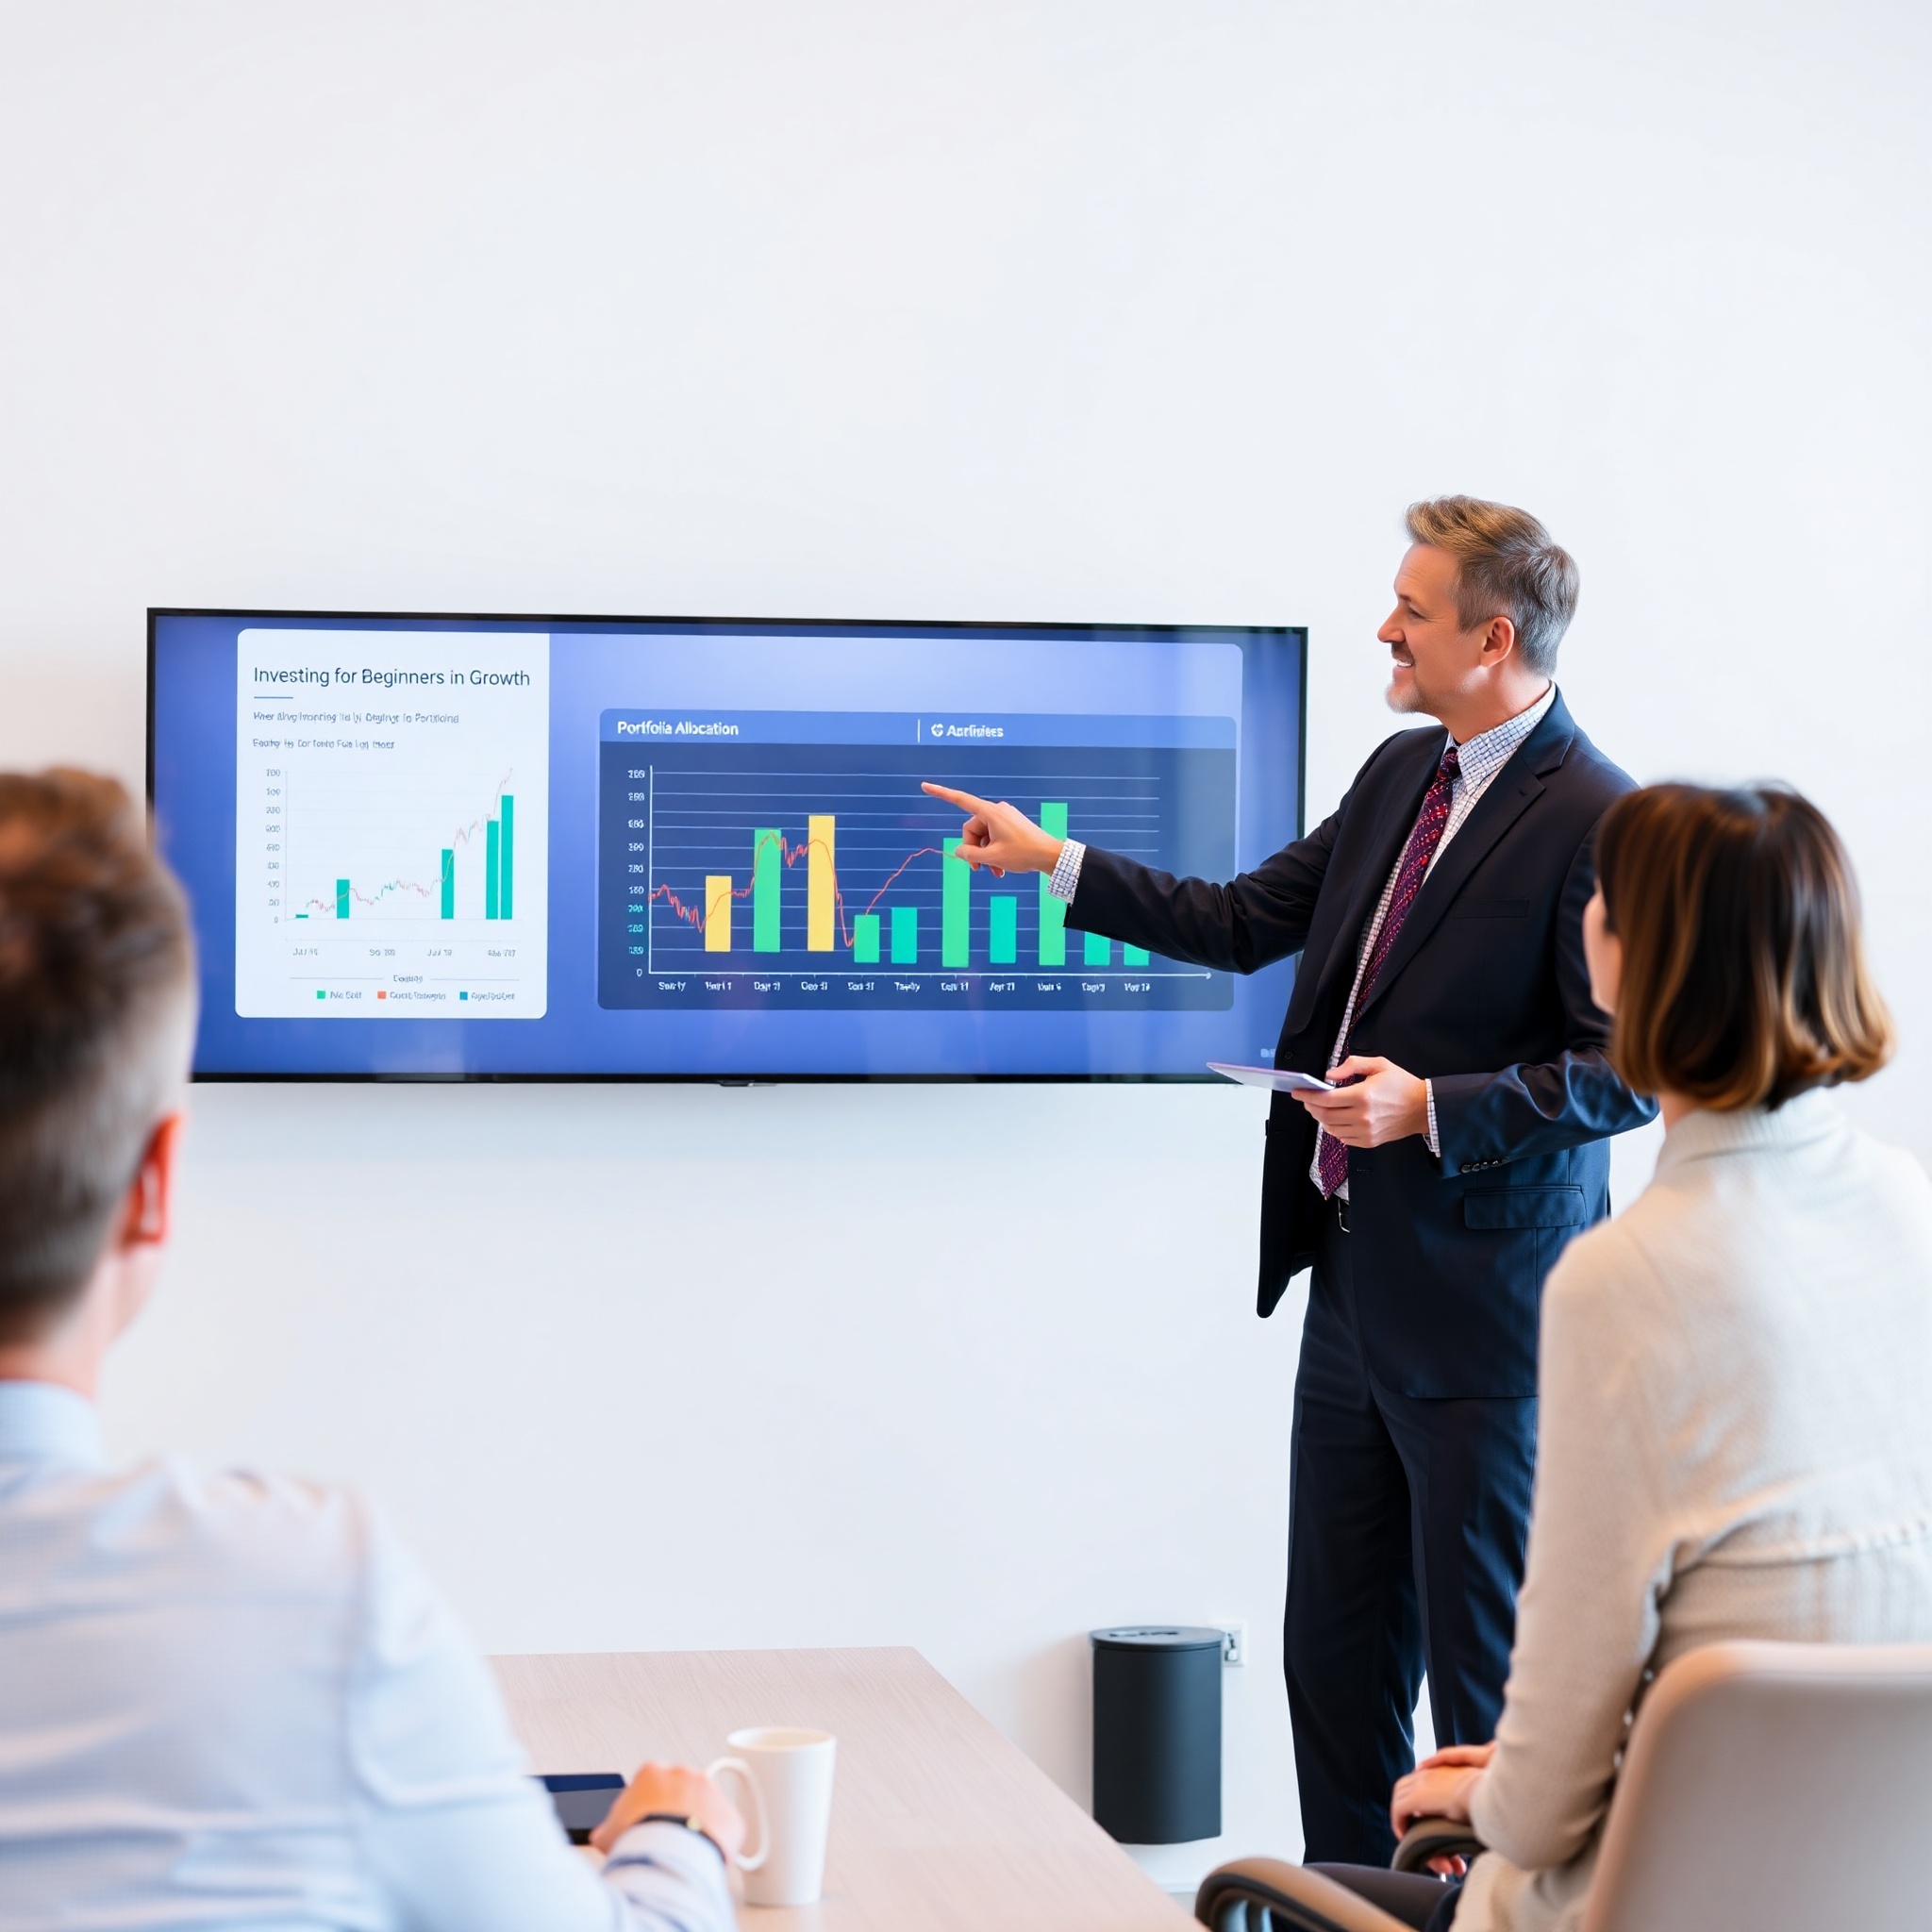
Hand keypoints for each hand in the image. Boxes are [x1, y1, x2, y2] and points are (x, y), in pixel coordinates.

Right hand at [589, 1762, 746, 1861]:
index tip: (642, 1825)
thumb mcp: (608, 1833)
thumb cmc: (638, 1839)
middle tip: (663, 1838)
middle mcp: (684, 1775)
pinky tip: (702, 1856)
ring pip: (704, 1806)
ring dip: (696, 1823)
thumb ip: (608, 1828)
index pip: (648, 1785)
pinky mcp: (730, 1816)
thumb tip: (603, 1836)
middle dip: (673, 1811)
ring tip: (682, 1850)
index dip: (644, 1808)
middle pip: (678, 1792)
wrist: (669, 1854)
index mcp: (652, 1773)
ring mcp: (710, 1792)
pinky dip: (717, 1841)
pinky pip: (724, 1828)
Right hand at [921, 784, 1062, 878]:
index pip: (960, 800)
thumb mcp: (992, 857)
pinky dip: (994, 852)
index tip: (924, 786)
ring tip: (995, 872)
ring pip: (983, 837)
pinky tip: (1000, 869)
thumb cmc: (1023, 853)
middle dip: (973, 850)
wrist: (1050, 855)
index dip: (941, 793)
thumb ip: (970, 855)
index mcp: (990, 813)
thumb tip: (960, 851)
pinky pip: (994, 837)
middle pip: (972, 830)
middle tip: (978, 870)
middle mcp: (996, 811)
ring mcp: (1004, 818)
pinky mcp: (1011, 825)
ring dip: (985, 855)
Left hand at [1296, 1056, 1428, 1146]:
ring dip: (1321, 1118)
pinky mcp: (1369, 1141)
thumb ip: (1352, 1065)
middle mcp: (1362, 1117)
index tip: (1297, 1092)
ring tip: (1320, 1108)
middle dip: (1311, 1106)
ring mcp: (1366, 1132)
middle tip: (1307, 1099)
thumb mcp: (1379, 1065)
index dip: (1308, 1095)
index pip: (1326, 1099)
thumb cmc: (1402, 1085)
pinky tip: (1335, 1120)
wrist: (1424, 1108)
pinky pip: (1343, 1138)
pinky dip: (1334, 1129)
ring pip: (1331, 1129)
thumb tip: (1329, 1075)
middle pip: (1325, 1115)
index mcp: (1363, 1096)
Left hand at [1390, 1740, 1496, 1860]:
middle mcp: (1428, 1774)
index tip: (1420, 1813)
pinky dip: (1398, 1822)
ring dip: (1400, 1814)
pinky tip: (1404, 1835)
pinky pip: (1398, 1810)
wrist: (1482, 1791)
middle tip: (1407, 1822)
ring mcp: (1420, 1783)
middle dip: (1403, 1804)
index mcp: (1441, 1772)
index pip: (1419, 1780)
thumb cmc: (1483, 1798)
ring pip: (1398, 1797)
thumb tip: (1463, 1815)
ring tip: (1405, 1831)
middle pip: (1404, 1787)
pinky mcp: (1416, 1797)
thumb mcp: (1470, 1798)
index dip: (1416, 1796)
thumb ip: (1461, 1802)